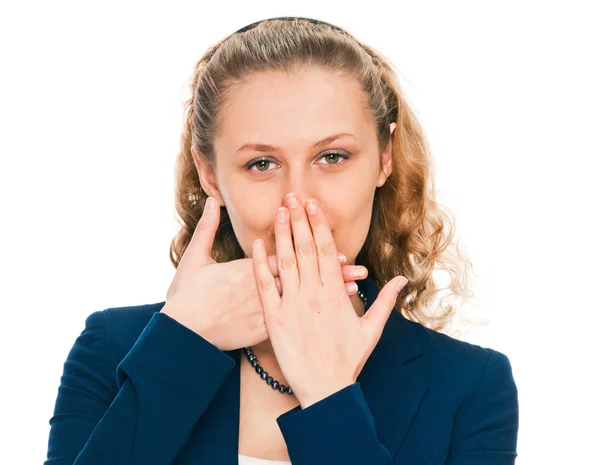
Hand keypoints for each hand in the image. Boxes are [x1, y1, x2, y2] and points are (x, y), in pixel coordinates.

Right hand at [162, 197, 370, 350]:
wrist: (183, 333)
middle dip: (329, 270)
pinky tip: (331, 315)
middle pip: (301, 275)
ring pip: (302, 298)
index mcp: (247, 269)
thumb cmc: (188, 296)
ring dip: (327, 292)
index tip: (330, 241)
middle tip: (356, 265)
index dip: (307, 246)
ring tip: (353, 287)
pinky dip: (312, 316)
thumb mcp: (194, 258)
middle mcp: (261, 288)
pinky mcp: (262, 329)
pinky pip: (292, 322)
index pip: (284, 254)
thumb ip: (207, 228)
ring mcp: (264, 310)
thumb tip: (214, 202)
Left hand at [251, 193, 407, 406]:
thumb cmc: (348, 359)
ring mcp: (293, 305)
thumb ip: (386, 301)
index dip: (318, 224)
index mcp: (336, 293)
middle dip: (298, 219)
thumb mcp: (371, 329)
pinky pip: (266, 286)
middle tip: (291, 195)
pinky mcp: (275, 319)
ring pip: (285, 261)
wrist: (325, 389)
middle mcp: (315, 294)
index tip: (312, 204)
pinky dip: (261, 264)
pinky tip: (257, 245)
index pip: (326, 250)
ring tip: (278, 211)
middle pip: (305, 248)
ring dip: (281, 234)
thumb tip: (401, 279)